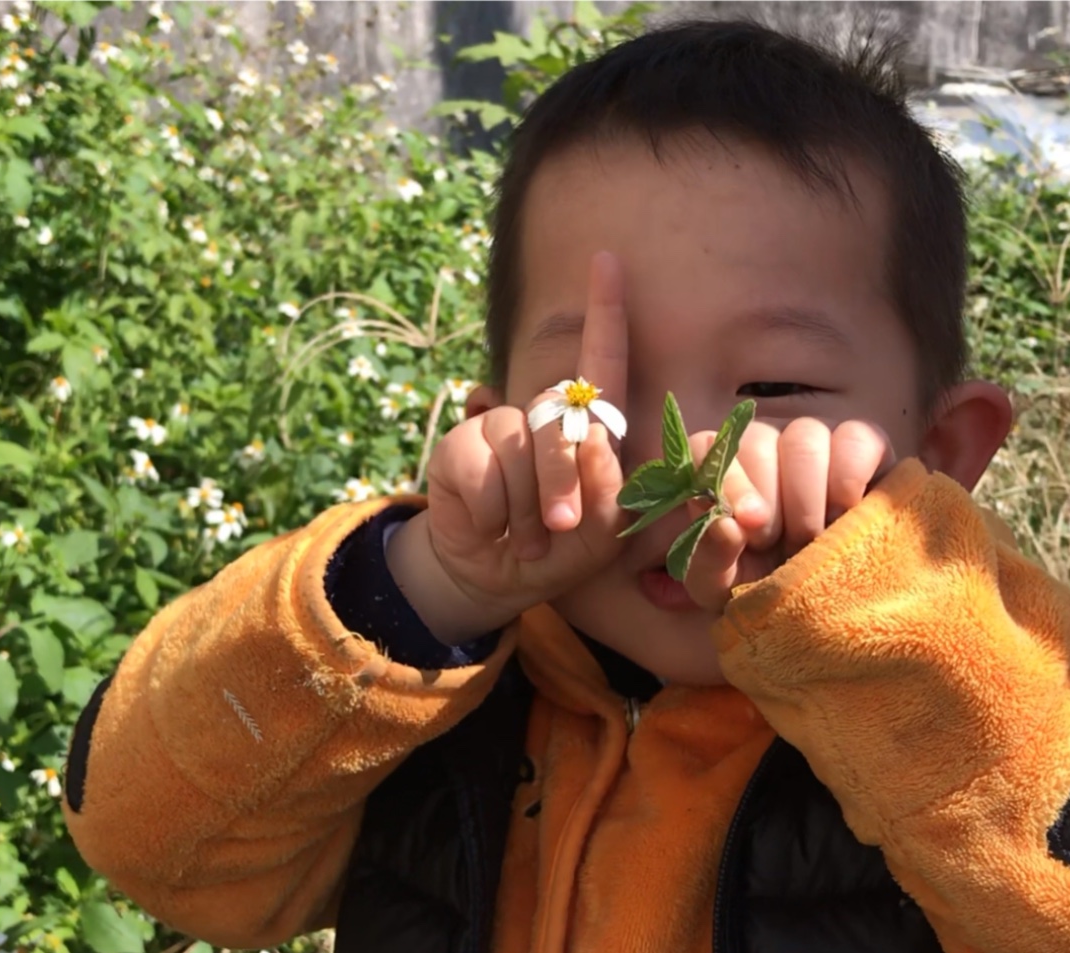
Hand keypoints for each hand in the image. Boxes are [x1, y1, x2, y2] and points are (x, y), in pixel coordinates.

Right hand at [387, 252, 630, 643]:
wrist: (497, 576)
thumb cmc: (561, 548)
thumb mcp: (602, 530)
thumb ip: (609, 488)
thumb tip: (592, 439)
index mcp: (590, 428)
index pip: (603, 360)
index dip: (606, 311)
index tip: (609, 260)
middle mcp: (544, 415)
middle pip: (564, 423)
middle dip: (562, 481)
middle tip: (558, 526)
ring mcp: (500, 425)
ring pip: (524, 453)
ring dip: (526, 509)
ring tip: (524, 535)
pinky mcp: (459, 444)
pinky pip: (485, 473)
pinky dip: (492, 513)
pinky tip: (489, 525)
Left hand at [678, 418, 896, 611]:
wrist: (816, 606)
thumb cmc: (758, 588)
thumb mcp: (721, 587)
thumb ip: (708, 557)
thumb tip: (727, 526)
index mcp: (721, 473)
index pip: (707, 447)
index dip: (729, 482)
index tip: (749, 524)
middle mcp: (764, 446)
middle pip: (760, 440)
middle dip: (773, 504)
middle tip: (786, 547)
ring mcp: (814, 442)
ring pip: (806, 437)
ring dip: (809, 497)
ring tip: (816, 540)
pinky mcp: (863, 446)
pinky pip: (856, 438)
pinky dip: (850, 477)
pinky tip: (847, 515)